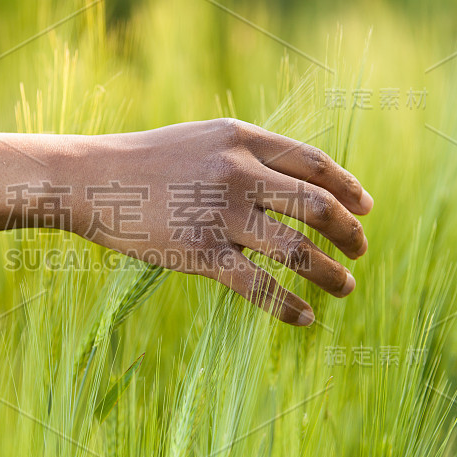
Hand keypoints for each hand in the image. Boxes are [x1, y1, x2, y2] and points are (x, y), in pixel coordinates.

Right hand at [29, 118, 372, 325]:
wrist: (91, 179)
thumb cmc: (147, 161)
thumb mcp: (202, 140)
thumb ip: (247, 154)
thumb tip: (295, 182)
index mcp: (241, 139)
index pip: (314, 162)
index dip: (349, 187)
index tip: (365, 209)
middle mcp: (238, 172)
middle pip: (317, 205)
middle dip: (350, 232)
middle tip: (361, 251)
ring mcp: (220, 213)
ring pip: (297, 250)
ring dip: (330, 273)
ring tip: (345, 287)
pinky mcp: (199, 253)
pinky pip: (259, 285)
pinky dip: (289, 306)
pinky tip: (306, 318)